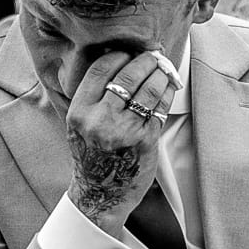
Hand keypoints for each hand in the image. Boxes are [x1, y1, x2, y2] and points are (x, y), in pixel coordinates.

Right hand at [66, 49, 177, 232]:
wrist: (100, 196)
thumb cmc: (92, 158)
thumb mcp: (79, 125)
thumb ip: (93, 97)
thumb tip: (118, 60)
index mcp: (80, 112)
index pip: (101, 69)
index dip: (119, 54)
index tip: (129, 52)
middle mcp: (100, 121)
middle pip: (128, 75)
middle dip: (145, 60)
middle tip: (153, 55)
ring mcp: (124, 131)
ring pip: (149, 88)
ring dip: (161, 73)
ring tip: (164, 68)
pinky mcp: (145, 141)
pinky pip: (160, 108)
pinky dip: (167, 93)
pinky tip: (169, 86)